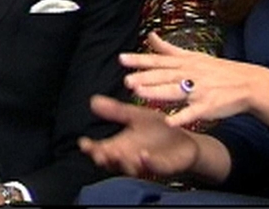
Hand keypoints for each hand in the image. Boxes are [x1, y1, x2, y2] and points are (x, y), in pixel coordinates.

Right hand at [78, 94, 199, 177]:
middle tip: (99, 153)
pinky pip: (154, 167)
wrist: (185, 139)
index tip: (84, 142)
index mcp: (121, 144)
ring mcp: (145, 163)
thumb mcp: (135, 115)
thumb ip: (116, 110)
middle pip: (113, 161)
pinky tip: (143, 155)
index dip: (92, 147)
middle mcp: (130, 156)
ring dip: (123, 162)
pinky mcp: (163, 166)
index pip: (102, 148)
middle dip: (105, 158)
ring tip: (118, 154)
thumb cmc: (157, 129)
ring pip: (130, 167)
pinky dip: (148, 162)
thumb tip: (93, 100)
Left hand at [121, 32, 268, 127]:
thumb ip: (168, 48)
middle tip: (127, 81)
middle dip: (145, 77)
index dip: (140, 59)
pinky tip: (169, 121)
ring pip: (175, 91)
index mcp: (185, 62)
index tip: (122, 59)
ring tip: (139, 94)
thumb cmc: (217, 70)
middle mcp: (190, 74)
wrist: (247, 83)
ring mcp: (199, 90)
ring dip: (157, 93)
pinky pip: (193, 112)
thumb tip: (150, 35)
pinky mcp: (208, 106)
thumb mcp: (193, 55)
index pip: (159, 60)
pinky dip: (182, 116)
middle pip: (165, 75)